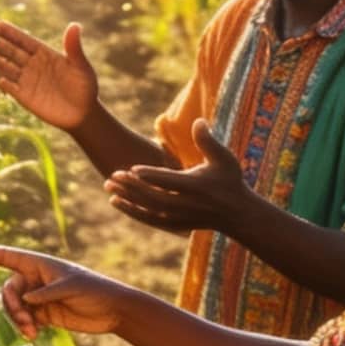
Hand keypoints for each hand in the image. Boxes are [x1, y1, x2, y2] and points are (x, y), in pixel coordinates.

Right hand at [0, 19, 98, 131]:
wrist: (83, 113)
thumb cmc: (84, 86)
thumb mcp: (81, 66)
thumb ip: (74, 48)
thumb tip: (75, 25)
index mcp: (43, 52)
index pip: (21, 39)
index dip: (7, 31)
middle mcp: (31, 64)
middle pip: (10, 52)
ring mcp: (26, 80)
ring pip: (7, 69)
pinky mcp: (24, 97)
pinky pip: (11, 89)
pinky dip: (5, 85)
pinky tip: (0, 81)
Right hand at [0, 241, 127, 337]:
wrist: (113, 310)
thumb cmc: (94, 291)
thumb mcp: (70, 288)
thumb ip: (46, 293)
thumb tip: (25, 299)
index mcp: (38, 264)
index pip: (2, 256)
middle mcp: (33, 278)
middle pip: (6, 291)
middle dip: (12, 308)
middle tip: (27, 323)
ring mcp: (36, 296)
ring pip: (13, 308)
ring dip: (18, 321)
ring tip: (33, 333)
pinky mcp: (42, 314)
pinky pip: (22, 320)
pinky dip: (25, 328)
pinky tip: (37, 334)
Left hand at [105, 119, 253, 235]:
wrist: (237, 214)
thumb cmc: (230, 181)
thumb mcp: (224, 158)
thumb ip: (208, 141)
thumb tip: (198, 120)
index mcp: (197, 186)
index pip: (170, 181)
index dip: (151, 176)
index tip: (132, 169)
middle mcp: (186, 204)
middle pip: (154, 197)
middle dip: (132, 187)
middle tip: (112, 175)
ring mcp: (179, 217)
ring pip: (148, 209)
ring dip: (126, 198)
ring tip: (107, 186)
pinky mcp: (174, 225)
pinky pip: (149, 219)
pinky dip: (132, 211)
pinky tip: (116, 202)